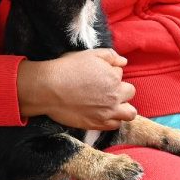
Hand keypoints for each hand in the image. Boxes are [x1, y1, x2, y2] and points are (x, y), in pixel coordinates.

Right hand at [17, 49, 136, 130]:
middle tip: (107, 89)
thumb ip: (110, 56)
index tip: (99, 75)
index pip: (121, 73)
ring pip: (130, 113)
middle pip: (130, 92)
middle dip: (122, 89)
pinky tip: (103, 113)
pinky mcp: (98, 124)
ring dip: (123, 107)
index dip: (110, 73)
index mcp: (114, 77)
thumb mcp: (89, 54)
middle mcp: (115, 96)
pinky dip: (113, 120)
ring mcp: (108, 112)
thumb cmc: (67, 69)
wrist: (49, 89)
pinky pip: (116, 125)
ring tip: (111, 104)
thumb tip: (123, 62)